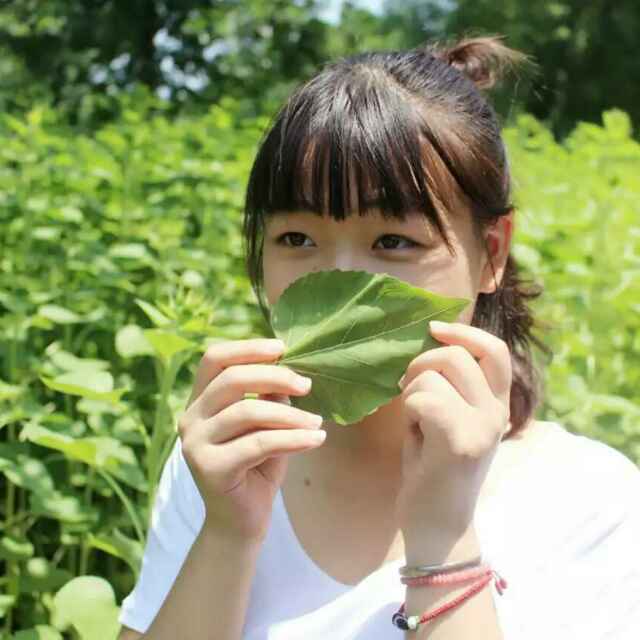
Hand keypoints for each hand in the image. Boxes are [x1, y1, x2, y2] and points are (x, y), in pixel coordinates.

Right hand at [178, 338, 325, 543]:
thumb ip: (269, 397)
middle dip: (275, 376)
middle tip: (307, 385)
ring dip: (290, 414)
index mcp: (200, 401)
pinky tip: (316, 439)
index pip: (214, 358)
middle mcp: (190, 418)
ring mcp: (196, 444)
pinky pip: (259, 443)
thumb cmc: (257, 467)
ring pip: (248, 411)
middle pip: (231, 379)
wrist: (241, 523)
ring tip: (317, 423)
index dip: (247, 348)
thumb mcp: (266, 425)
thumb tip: (289, 372)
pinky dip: (293, 438)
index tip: (282, 348)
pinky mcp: (210, 468)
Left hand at [394, 321, 511, 544]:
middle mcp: (497, 412)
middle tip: (406, 387)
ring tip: (414, 420)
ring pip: (432, 375)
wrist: (436, 524)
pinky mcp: (462, 441)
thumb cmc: (432, 466)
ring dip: (411, 392)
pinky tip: (414, 435)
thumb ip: (448, 384)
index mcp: (496, 404)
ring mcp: (483, 426)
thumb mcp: (447, 418)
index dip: (464, 332)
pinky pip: (423, 399)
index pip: (494, 350)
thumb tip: (430, 342)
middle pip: (455, 355)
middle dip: (420, 363)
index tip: (434, 329)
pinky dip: (409, 411)